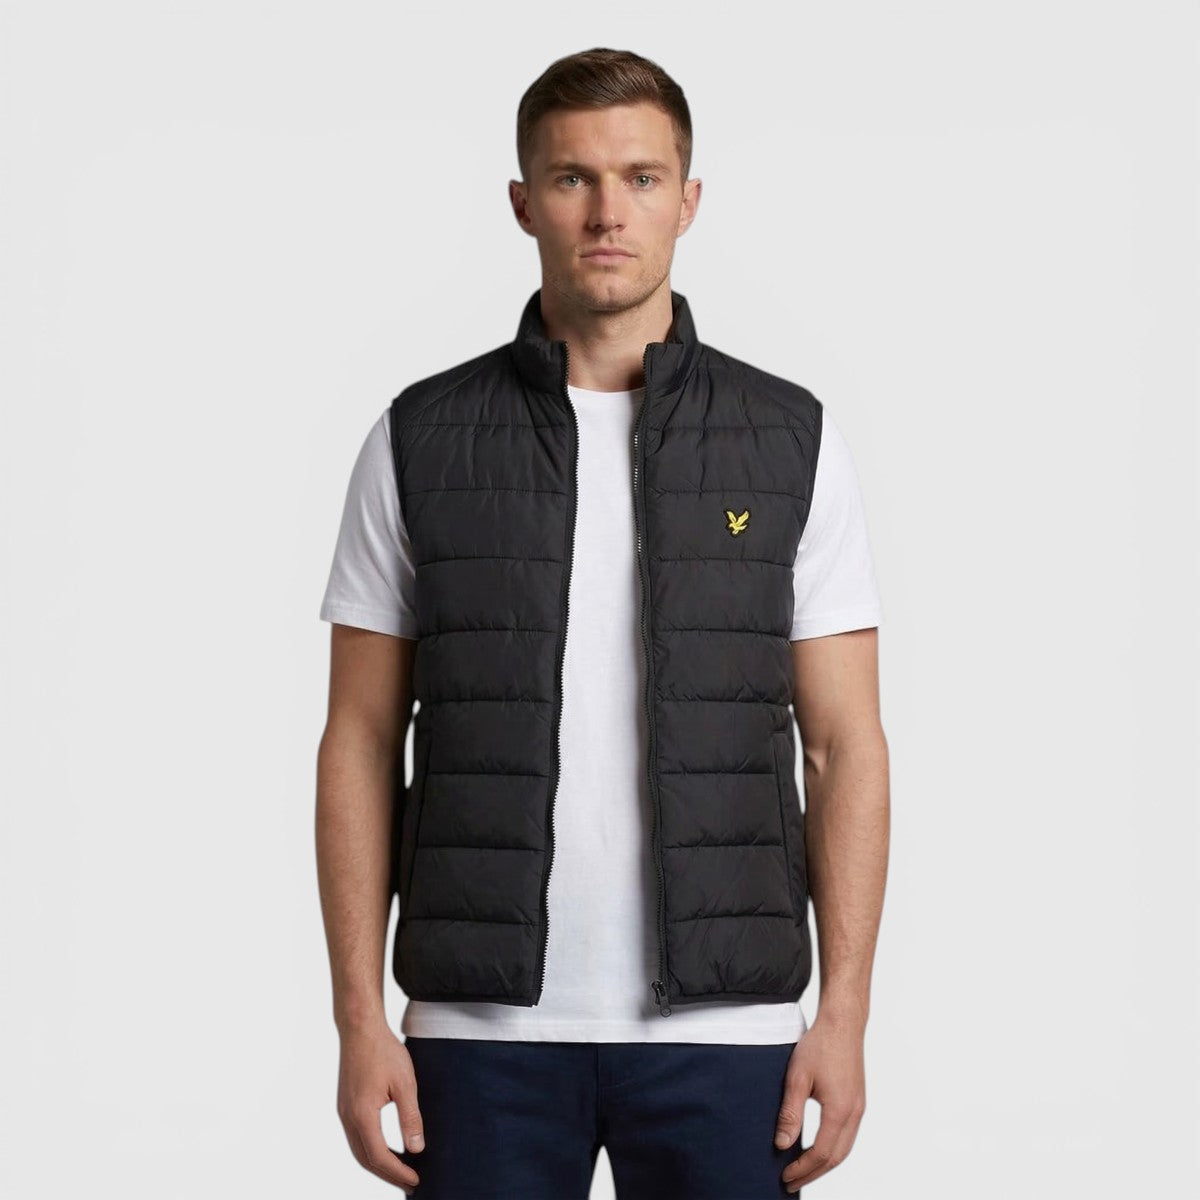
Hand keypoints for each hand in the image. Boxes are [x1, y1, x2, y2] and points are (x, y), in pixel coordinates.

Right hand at [336, 1022, 424, 1194]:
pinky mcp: (345, 1104)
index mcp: (362, 1115)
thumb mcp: (405, 1083)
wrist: (360, 1027)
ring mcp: (344, 1111)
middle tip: (409, 1183)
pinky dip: (370, 1149)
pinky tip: (385, 1148)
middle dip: (387, 1175)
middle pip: (365, 1159)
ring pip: (358, 1150)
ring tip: (399, 1170)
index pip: (379, 1157)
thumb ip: (410, 1117)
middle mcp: (348, 1117)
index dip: (397, 1172)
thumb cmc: (383, 1051)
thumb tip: (416, 1149)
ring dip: (377, 1164)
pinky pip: (356, 1136)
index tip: (415, 1180)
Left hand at [775, 1012, 866, 1193]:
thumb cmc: (819, 1045)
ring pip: (845, 1148)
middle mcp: (854, 1113)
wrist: (842, 1023)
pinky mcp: (857, 1100)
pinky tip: (818, 1148)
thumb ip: (790, 1113)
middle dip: (813, 1173)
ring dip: (824, 1164)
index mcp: (840, 1111)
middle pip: (836, 1158)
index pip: (821, 1154)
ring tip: (803, 1170)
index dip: (802, 1169)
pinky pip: (848, 1135)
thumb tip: (782, 1144)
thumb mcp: (797, 1078)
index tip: (784, 1176)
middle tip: (791, 1182)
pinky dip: (833, 1149)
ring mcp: (858, 1107)